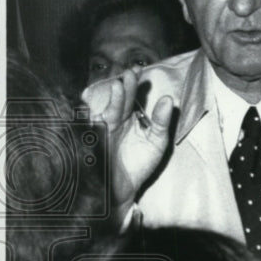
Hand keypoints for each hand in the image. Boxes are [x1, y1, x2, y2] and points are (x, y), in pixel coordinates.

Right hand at [81, 70, 173, 221]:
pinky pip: (93, 127)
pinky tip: (99, 108)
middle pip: (120, 99)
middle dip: (125, 86)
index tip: (139, 69)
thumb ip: (161, 121)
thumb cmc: (139, 165)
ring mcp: (104, 130)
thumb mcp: (156, 142)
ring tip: (119, 86)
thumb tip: (167, 99)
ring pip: (108, 110)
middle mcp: (116, 120)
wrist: (123, 190)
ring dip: (113, 99)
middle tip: (130, 73)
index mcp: (130, 117)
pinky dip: (94, 118)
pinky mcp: (95, 143)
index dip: (135, 83)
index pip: (132, 96)